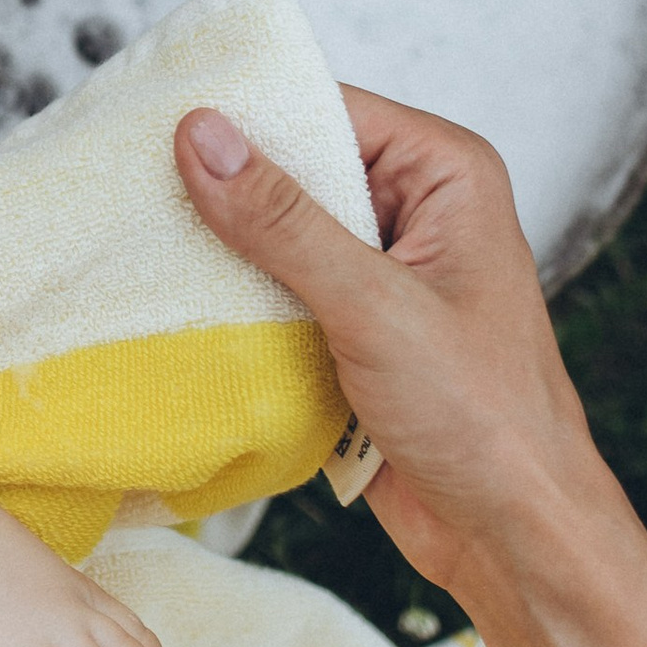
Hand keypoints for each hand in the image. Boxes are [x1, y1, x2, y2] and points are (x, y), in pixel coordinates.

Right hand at [175, 88, 608, 607]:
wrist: (512, 537)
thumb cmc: (485, 419)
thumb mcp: (373, 307)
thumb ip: (284, 220)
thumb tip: (204, 135)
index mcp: (445, 174)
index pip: (328, 109)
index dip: (248, 115)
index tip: (157, 123)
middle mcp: (417, 210)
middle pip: (297, 170)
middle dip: (225, 188)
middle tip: (134, 189)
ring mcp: (384, 273)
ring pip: (280, 236)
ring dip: (225, 253)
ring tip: (141, 247)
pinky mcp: (355, 330)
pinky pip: (280, 295)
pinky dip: (238, 305)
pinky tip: (180, 308)